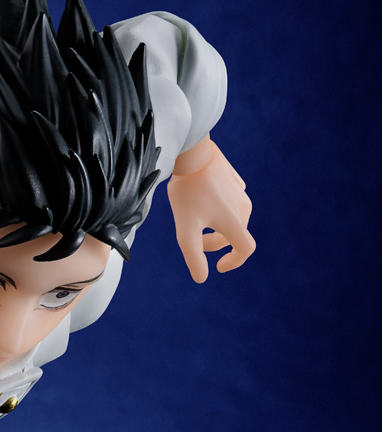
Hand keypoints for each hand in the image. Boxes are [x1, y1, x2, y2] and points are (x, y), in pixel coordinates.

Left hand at [167, 137, 254, 282]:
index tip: (218, 266)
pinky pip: (227, 202)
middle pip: (232, 235)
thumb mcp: (185, 230)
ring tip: (193, 219)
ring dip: (213, 227)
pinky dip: (214, 210)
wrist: (192, 153)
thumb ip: (194, 257)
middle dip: (213, 244)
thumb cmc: (188, 193)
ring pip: (229, 218)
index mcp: (235, 221)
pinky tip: (199, 202)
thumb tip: (202, 278)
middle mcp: (243, 206)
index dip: (234, 261)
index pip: (245, 249)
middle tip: (193, 241)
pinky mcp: (233, 180)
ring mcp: (239, 191)